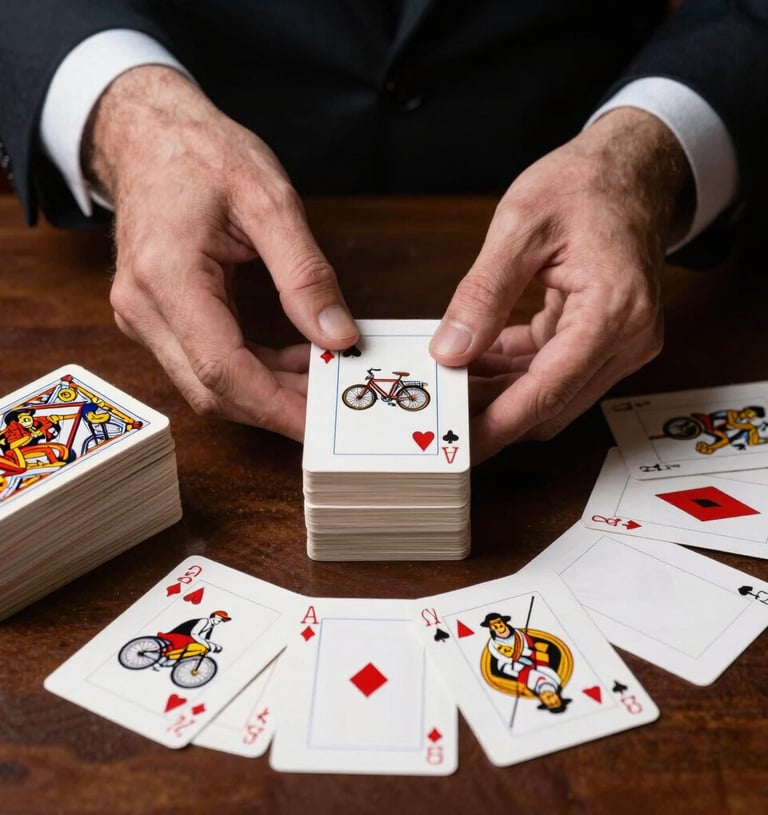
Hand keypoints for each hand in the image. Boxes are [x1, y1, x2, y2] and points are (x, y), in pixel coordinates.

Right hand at [83, 66, 357, 440]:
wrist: (149, 137)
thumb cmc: (202, 155)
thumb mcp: (269, 201)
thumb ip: (306, 274)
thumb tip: (338, 335)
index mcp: (166, 277)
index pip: (221, 368)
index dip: (275, 405)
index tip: (320, 422)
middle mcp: (143, 308)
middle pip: (212, 390)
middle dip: (276, 407)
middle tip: (333, 405)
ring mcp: (144, 318)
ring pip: (208, 384)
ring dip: (268, 391)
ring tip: (323, 377)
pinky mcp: (156, 319)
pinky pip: (205, 363)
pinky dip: (252, 370)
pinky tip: (292, 359)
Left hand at [429, 108, 692, 461]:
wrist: (632, 169)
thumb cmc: (583, 185)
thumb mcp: (520, 226)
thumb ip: (483, 293)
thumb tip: (450, 350)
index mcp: (613, 311)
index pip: (548, 390)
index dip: (498, 424)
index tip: (457, 447)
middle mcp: (628, 338)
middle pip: (551, 405)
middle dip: (492, 415)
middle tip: (439, 410)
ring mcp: (621, 343)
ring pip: (551, 394)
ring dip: (500, 394)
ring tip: (449, 382)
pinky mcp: (606, 339)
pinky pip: (554, 372)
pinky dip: (514, 372)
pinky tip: (476, 359)